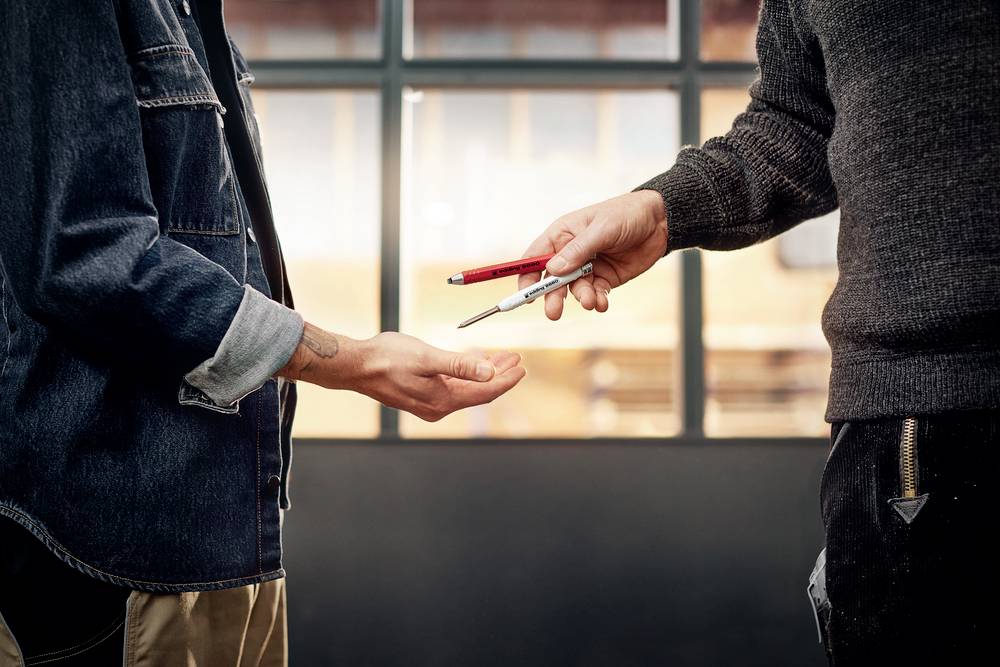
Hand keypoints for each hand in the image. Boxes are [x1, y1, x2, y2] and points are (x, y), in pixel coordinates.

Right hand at [279, 325, 525, 421]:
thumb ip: (460, 365)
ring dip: (485, 373)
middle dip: (500, 375)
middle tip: (516, 359)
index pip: (485, 392)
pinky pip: (453, 388)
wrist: (355, 366)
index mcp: (443, 400)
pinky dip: (467, 375)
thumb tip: (489, 373)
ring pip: (467, 390)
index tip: (522, 367)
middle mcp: (438, 408)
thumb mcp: (428, 358)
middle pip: (479, 393)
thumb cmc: (387, 359)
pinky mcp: (422, 396)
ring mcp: (429, 404)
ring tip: (501, 358)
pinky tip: (472, 364)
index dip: (506, 380)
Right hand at [518, 190, 666, 319]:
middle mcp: (571, 252)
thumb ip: (578, 250)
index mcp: (562, 234)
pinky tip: (602, 303)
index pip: (536, 257)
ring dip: (580, 297)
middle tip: (553, 312)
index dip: (527, 276)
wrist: (660, 221)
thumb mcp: (602, 229)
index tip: (525, 294)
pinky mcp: (604, 278)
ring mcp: (588, 267)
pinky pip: (594, 294)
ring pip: (575, 289)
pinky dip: (596, 300)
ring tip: (590, 301)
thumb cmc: (626, 214)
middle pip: (552, 279)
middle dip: (552, 296)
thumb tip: (554, 269)